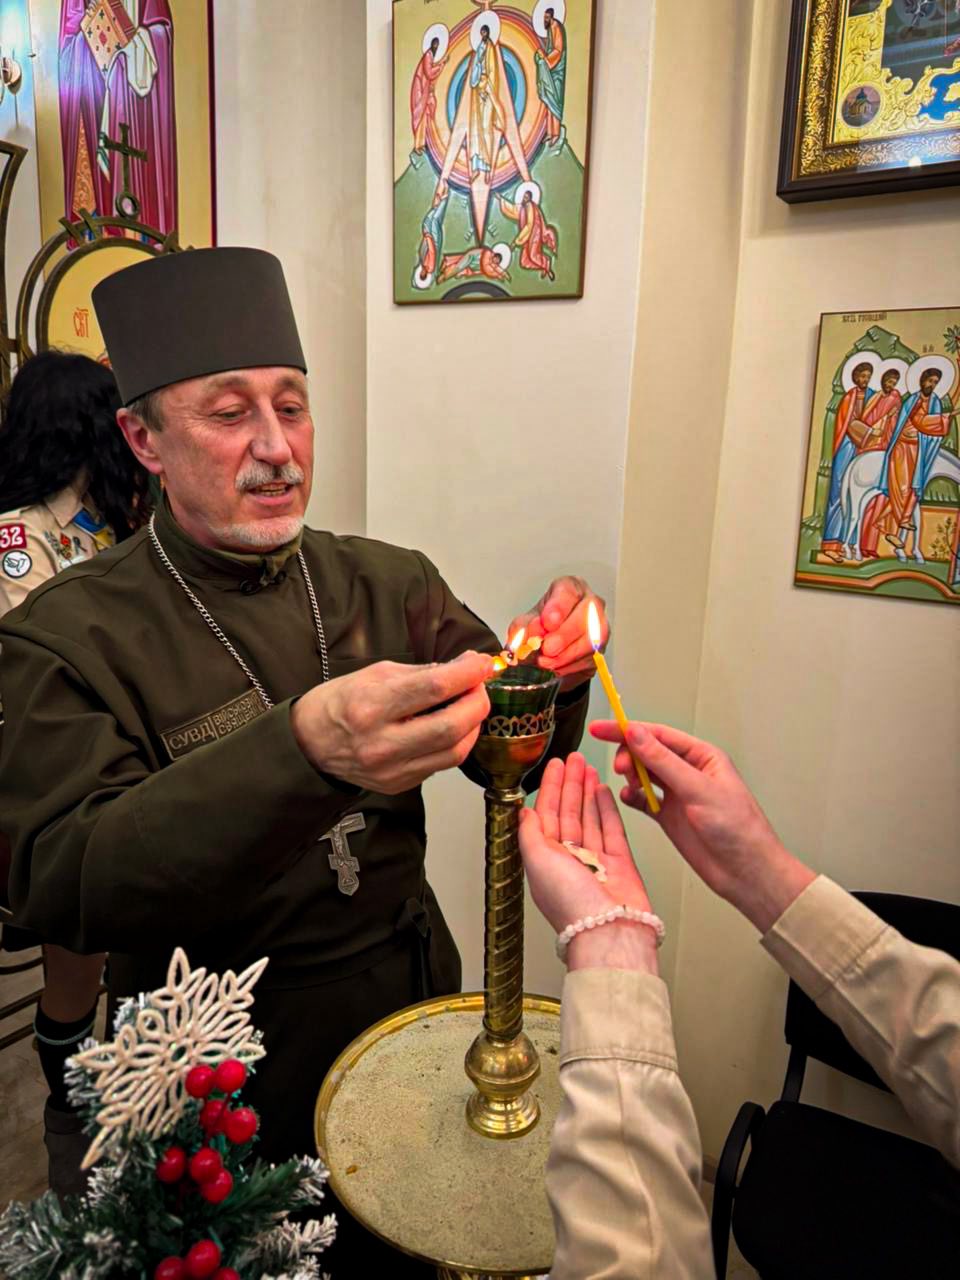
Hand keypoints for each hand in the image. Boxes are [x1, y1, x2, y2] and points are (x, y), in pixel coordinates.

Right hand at [292, 651, 492, 794]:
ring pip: (455, 752)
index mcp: (371, 706)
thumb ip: (421, 673)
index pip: (434, 688)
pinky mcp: (399, 786)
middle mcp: (382, 743)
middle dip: (478, 702)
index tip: (483, 662)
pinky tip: (451, 726)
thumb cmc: (339, 703)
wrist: (309, 744)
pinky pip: (441, 764)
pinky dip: (455, 742)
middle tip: (479, 685)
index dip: (468, 673)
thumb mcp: (374, 674)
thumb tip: (463, 667)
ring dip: (473, 725)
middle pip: (452, 726)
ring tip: (469, 706)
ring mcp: (392, 770)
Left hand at [507, 576, 607, 691]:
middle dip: (565, 634)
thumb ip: (524, 627)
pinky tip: (555, 668)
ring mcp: (599, 627)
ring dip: (567, 655)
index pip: (569, 590)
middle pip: (588, 613)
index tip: (547, 622)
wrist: (549, 649)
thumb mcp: (525, 624)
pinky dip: (570, 667)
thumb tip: (531, 634)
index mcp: (570, 589)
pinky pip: (590, 659)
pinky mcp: (600, 650)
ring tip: (546, 662)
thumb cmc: (540, 628)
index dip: (559, 607)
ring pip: (593, 639)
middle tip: (547, 648)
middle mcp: (589, 604)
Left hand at [519, 753, 657, 971]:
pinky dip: (607, 807)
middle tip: (573, 758)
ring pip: (589, 816)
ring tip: (588, 766)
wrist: (608, 930)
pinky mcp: (619, 862)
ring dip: (587, 790)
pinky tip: (603, 789)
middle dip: (569, 784)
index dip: (549, 788)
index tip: (554, 765)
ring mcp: (595, 860)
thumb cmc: (571, 904)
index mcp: (545, 859)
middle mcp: (569, 858)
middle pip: (568, 811)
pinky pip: (611, 828)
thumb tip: (524, 812)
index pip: (545, 814)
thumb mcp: (537, 862)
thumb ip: (530, 833)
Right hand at [591, 721, 814, 932]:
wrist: (746, 872)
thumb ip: (664, 761)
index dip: (628, 729)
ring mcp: (677, 794)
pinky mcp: (669, 816)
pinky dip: (632, 797)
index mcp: (702, 756)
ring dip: (630, 775)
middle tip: (620, 768)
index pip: (658, 734)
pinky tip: (629, 799)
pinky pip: (643, 800)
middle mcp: (688, 772)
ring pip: (643, 774)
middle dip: (629, 755)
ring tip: (629, 785)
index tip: (601, 728)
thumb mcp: (698, 789)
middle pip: (647, 752)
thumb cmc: (738, 829)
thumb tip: (636, 733)